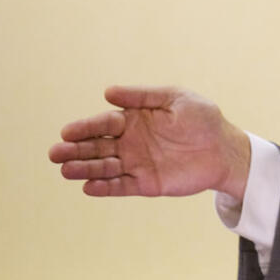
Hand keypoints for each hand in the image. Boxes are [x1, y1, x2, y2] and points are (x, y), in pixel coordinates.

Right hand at [48, 86, 250, 199]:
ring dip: (84, 168)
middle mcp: (130, 142)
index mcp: (134, 119)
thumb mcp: (176, 99)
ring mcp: (137, 163)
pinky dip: (105, 187)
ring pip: (105, 167)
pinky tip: (88, 187)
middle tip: (55, 153)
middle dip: (76, 149)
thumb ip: (143, 97)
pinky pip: (121, 186)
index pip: (104, 123)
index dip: (85, 127)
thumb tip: (107, 92)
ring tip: (64, 169)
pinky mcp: (147, 183)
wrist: (225, 148)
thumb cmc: (203, 119)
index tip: (67, 131)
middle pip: (97, 146)